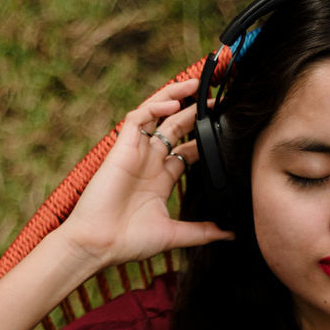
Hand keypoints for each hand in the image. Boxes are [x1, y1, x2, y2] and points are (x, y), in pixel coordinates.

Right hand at [57, 77, 234, 270]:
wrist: (99, 244)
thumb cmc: (128, 242)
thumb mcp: (174, 235)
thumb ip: (202, 232)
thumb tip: (230, 234)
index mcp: (161, 180)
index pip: (187, 150)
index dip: (204, 136)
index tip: (226, 128)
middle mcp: (149, 162)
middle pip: (175, 127)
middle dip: (195, 112)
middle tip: (218, 99)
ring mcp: (135, 153)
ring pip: (156, 115)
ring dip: (175, 97)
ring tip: (197, 84)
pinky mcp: (121, 148)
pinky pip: (138, 118)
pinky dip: (154, 107)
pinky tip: (173, 104)